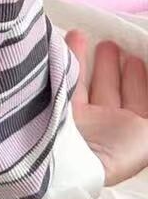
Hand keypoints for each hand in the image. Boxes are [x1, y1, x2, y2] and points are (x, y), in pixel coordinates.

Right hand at [65, 29, 147, 186]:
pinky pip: (67, 81)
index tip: (135, 58)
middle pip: (112, 91)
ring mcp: (83, 119)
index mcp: (134, 133)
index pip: (139, 102)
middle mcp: (108, 126)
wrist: (76, 161)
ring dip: (90, 60)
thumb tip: (140, 79)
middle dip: (114, 68)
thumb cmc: (119, 146)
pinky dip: (69, 61)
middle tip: (112, 45)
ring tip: (88, 37)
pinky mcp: (58, 109)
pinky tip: (71, 41)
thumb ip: (144, 103)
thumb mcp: (146, 132)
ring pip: (87, 84)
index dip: (139, 80)